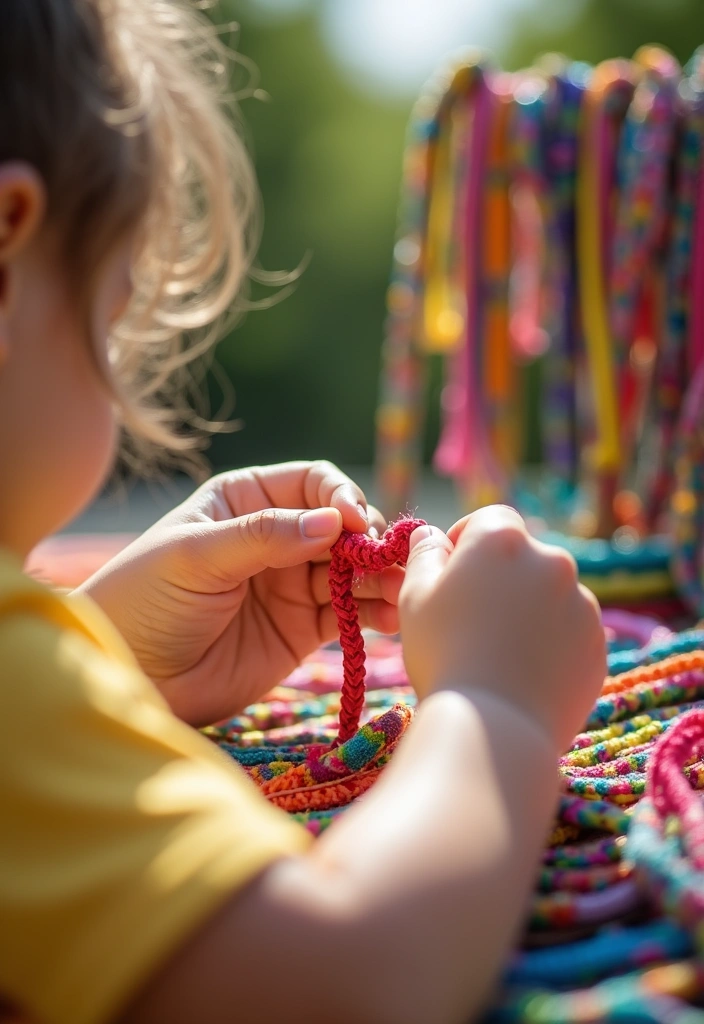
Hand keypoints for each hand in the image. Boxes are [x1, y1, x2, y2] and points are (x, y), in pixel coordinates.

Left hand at [78, 462, 402, 725]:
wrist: (130, 676)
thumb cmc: (145, 600)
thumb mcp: (195, 556)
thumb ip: (263, 537)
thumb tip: (334, 522)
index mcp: (246, 500)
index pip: (312, 483)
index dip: (341, 497)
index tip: (355, 525)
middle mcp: (276, 536)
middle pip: (342, 526)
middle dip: (370, 540)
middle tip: (389, 562)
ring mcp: (292, 583)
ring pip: (353, 570)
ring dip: (381, 577)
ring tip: (402, 590)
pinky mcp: (302, 628)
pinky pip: (349, 614)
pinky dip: (375, 614)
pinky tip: (392, 618)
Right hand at [399, 505, 605, 750]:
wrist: (493, 728)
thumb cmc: (444, 654)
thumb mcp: (415, 597)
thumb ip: (424, 555)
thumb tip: (430, 535)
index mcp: (504, 540)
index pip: (489, 520)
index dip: (466, 542)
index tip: (451, 574)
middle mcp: (552, 561)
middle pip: (523, 558)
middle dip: (500, 579)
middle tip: (472, 621)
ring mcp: (582, 603)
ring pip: (549, 595)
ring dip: (528, 610)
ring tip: (498, 653)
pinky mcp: (598, 643)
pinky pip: (570, 632)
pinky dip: (551, 644)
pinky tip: (522, 673)